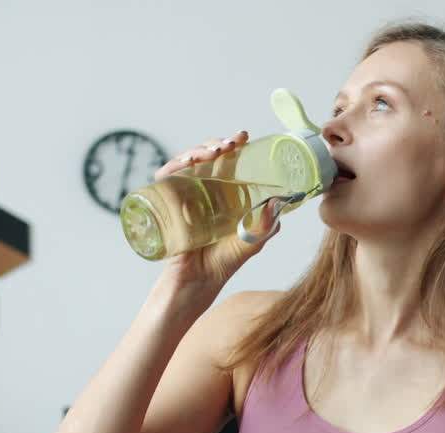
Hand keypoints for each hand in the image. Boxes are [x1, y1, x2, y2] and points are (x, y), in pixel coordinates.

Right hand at [149, 130, 282, 312]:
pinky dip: (172, 167)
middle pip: (205, 158)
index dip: (233, 146)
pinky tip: (184, 164)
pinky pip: (166, 178)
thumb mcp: (251, 243)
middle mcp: (204, 192)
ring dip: (197, 151)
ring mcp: (184, 196)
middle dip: (215, 145)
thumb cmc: (222, 264)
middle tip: (227, 144)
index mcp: (225, 195)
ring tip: (211, 152)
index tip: (241, 137)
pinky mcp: (167, 203)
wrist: (195, 283)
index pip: (227, 163)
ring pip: (186, 163)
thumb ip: (266, 226)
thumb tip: (278, 201)